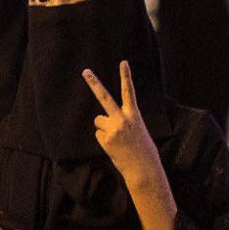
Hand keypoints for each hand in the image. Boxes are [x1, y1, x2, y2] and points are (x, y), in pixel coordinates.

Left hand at [84, 62, 164, 187]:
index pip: (129, 92)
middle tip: (85, 71)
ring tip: (116, 139)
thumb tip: (104, 120)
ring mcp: (113, 128)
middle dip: (94, 83)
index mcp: (134, 115)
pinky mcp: (105, 138)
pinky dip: (104, 140)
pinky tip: (114, 146)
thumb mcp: (138, 130)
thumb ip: (124, 121)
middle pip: (104, 97)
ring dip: (104, 128)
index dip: (126, 76)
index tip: (123, 62)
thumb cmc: (142, 149)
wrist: (143, 167)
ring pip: (98, 121)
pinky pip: (98, 135)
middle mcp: (122, 118)